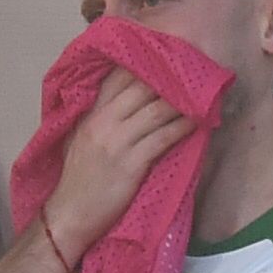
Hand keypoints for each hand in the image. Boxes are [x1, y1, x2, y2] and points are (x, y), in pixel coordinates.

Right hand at [41, 70, 194, 259]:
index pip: (118, 76)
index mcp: (91, 113)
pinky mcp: (131, 164)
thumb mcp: (81, 139)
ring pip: (157, 110)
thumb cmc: (79, 180)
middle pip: (142, 87)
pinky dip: (183, 127)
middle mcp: (103, 121)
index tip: (169, 58)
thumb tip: (129, 102)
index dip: (145, 63)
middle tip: (195, 73)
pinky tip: (198, 122)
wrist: (69, 214)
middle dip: (171, 78)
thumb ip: (100, 117)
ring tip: (204, 95)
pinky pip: (164, 138)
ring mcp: (117, 142)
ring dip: (184, 102)